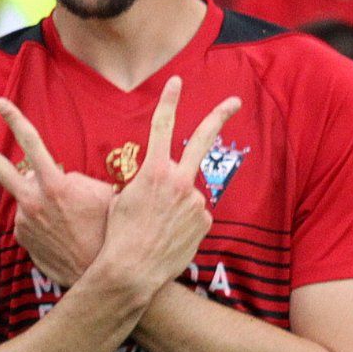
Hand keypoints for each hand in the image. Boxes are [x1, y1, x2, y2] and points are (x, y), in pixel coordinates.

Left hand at [0, 98, 116, 287]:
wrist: (101, 274)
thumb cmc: (110, 230)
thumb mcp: (104, 194)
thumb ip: (77, 180)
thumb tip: (60, 176)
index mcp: (55, 185)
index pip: (32, 142)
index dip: (15, 119)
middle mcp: (33, 201)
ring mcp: (24, 221)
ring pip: (26, 195)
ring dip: (42, 199)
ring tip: (70, 220)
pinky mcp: (23, 239)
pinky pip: (31, 218)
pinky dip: (44, 220)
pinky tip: (64, 234)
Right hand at [91, 77, 240, 296]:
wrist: (131, 270)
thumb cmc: (117, 235)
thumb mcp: (121, 199)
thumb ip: (145, 184)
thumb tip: (158, 184)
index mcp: (153, 171)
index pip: (162, 125)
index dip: (169, 100)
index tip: (176, 81)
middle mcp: (179, 181)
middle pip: (202, 139)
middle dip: (219, 116)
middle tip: (235, 101)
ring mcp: (195, 201)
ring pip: (188, 195)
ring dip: (176, 207)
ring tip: (158, 229)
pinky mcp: (204, 222)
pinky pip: (194, 217)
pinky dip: (183, 226)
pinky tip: (169, 240)